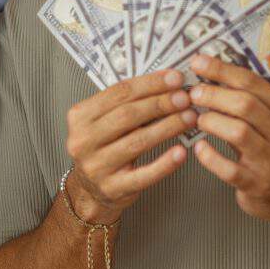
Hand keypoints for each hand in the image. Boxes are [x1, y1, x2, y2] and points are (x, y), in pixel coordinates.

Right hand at [63, 69, 196, 224]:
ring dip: (168, 127)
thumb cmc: (103, 148)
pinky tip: (182, 152)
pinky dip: (165, 163)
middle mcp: (83, 141)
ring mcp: (96, 167)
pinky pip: (144, 175)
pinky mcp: (112, 188)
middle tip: (185, 97)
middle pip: (128, 115)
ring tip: (189, 118)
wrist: (90, 190)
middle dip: (161, 103)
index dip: (150, 83)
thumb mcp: (104, 122)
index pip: (118, 93)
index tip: (174, 78)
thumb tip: (167, 84)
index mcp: (80, 117)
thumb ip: (127, 104)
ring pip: (138, 142)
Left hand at [188, 54, 269, 222]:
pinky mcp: (256, 184)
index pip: (253, 82)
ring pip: (238, 133)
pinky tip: (200, 148)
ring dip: (212, 121)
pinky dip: (210, 157)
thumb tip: (212, 72)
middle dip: (214, 95)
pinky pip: (229, 169)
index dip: (222, 70)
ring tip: (199, 119)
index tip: (199, 63)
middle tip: (194, 93)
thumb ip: (249, 98)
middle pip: (246, 105)